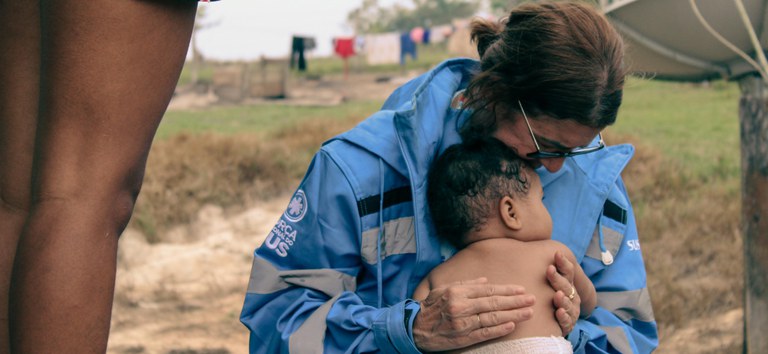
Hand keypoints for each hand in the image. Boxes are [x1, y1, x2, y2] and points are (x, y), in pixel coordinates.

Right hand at [412, 277, 534, 351]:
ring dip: (513, 315)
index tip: (521, 290)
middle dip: (515, 301)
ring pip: (492, 318)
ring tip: (528, 312)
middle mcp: (460, 306)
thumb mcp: (444, 289)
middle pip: (493, 303)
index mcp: (457, 292)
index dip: (506, 290)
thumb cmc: (431, 307)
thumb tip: (485, 280)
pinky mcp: (462, 338)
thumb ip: (465, 284)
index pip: (487, 290)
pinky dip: (499, 329)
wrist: (414, 328)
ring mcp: (462, 323)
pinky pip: (484, 333)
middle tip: (531, 299)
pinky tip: (512, 325)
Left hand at [547, 251, 580, 334]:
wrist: (551, 320)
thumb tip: (529, 247)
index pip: (567, 270)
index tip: (557, 254)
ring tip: (557, 295)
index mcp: (566, 283)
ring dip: (563, 299)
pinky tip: (559, 312)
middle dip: (558, 278)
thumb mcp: (544, 279)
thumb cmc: (545, 295)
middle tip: (549, 270)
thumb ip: (541, 266)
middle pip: (566, 286)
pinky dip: (564, 317)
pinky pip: (568, 321)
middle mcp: (571, 295)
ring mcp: (570, 309)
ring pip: (569, 303)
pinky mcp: (567, 324)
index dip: (563, 262)